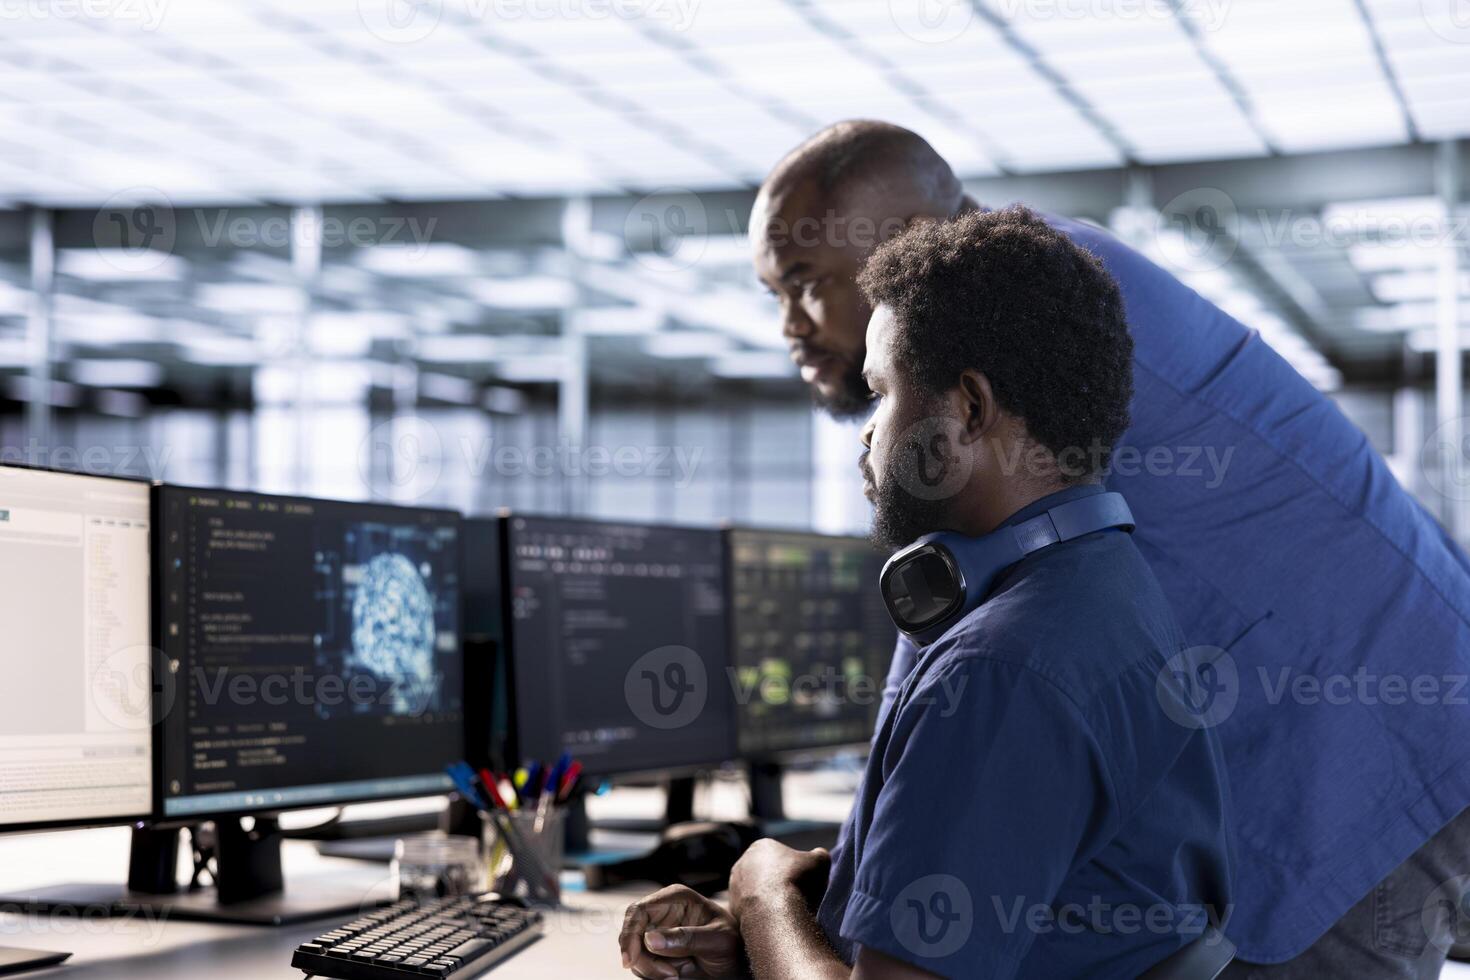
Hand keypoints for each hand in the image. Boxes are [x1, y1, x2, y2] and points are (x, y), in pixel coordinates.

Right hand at [619, 884, 741, 978]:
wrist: (736, 962)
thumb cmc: (732, 943)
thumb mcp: (717, 940)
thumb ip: (686, 938)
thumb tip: (650, 939)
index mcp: (675, 898)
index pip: (639, 910)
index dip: (629, 934)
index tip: (630, 960)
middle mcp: (662, 912)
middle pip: (633, 935)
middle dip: (644, 959)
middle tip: (671, 975)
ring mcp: (657, 932)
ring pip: (636, 954)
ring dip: (652, 970)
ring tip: (679, 974)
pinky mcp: (656, 951)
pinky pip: (642, 965)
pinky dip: (655, 975)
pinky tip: (677, 974)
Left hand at [728, 839, 830, 920]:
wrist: (774, 914)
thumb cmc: (798, 882)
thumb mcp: (820, 862)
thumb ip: (819, 855)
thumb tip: (818, 856)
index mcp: (762, 846)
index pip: (780, 854)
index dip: (794, 867)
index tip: (803, 880)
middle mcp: (743, 862)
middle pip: (766, 872)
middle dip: (778, 881)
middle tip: (795, 895)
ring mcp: (734, 885)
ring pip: (757, 890)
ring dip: (768, 897)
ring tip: (785, 910)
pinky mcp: (732, 907)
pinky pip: (751, 908)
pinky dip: (762, 913)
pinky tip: (774, 920)